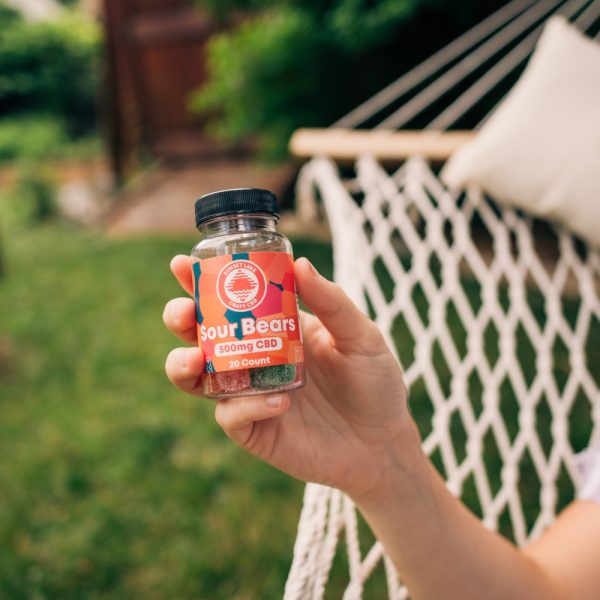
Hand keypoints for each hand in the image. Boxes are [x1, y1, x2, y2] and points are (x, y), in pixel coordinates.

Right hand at [163, 255, 418, 501]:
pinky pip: (231, 416)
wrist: (383, 441)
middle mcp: (253, 358)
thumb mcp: (360, 336)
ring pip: (196, 378)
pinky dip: (245, 406)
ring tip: (197, 358)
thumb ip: (331, 302)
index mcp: (274, 327)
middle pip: (199, 335)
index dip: (199, 281)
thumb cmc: (373, 382)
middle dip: (180, 319)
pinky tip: (279, 401)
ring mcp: (249, 394)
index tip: (180, 264)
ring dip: (184, 365)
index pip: (229, 299)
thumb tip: (299, 263)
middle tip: (184, 312)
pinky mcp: (255, 429)